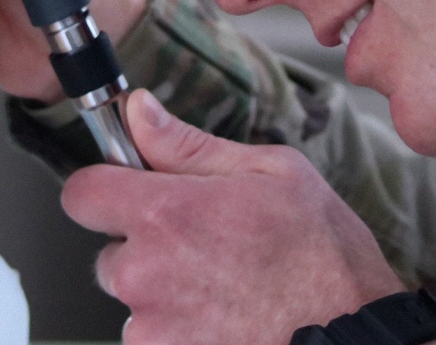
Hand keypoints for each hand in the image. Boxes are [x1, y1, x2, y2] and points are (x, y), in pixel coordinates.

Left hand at [63, 90, 405, 343]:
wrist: (355, 339)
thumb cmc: (327, 262)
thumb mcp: (273, 173)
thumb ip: (188, 146)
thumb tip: (139, 112)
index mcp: (165, 214)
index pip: (81, 193)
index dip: (105, 187)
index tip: (128, 191)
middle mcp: (146, 273)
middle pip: (109, 252)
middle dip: (145, 247)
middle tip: (206, 248)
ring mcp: (151, 326)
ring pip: (133, 299)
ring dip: (164, 294)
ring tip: (226, 288)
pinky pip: (153, 336)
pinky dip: (180, 330)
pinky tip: (226, 318)